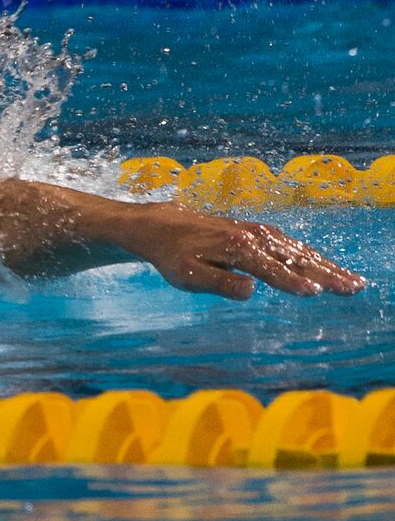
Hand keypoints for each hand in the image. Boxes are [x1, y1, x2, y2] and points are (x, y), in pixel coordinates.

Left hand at [119, 202, 366, 299]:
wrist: (165, 227)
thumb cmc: (175, 257)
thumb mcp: (189, 275)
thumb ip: (220, 283)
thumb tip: (250, 290)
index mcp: (238, 248)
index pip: (272, 269)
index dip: (293, 282)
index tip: (316, 292)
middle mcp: (254, 237)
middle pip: (296, 258)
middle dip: (327, 273)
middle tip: (354, 288)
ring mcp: (259, 233)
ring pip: (300, 251)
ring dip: (328, 265)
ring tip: (353, 282)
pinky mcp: (259, 232)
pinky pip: (292, 245)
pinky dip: (312, 256)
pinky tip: (326, 267)